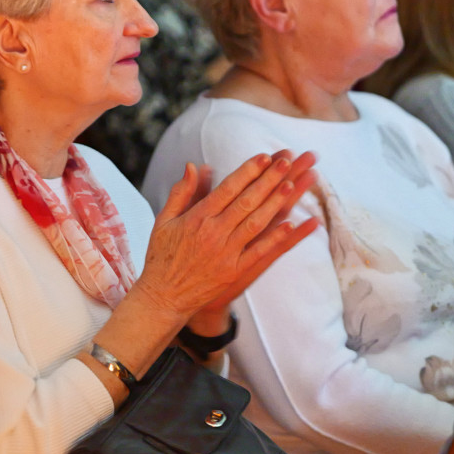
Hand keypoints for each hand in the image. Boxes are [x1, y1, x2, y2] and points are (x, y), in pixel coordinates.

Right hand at [137, 150, 319, 319]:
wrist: (163, 297)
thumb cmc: (161, 256)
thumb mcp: (164, 220)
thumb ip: (181, 192)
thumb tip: (194, 165)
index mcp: (197, 217)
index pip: (228, 188)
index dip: (248, 171)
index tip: (264, 157)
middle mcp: (213, 232)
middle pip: (246, 201)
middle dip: (268, 180)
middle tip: (286, 162)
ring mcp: (226, 253)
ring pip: (255, 223)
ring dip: (275, 203)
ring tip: (291, 185)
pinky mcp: (234, 271)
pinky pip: (258, 251)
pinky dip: (274, 237)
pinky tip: (291, 224)